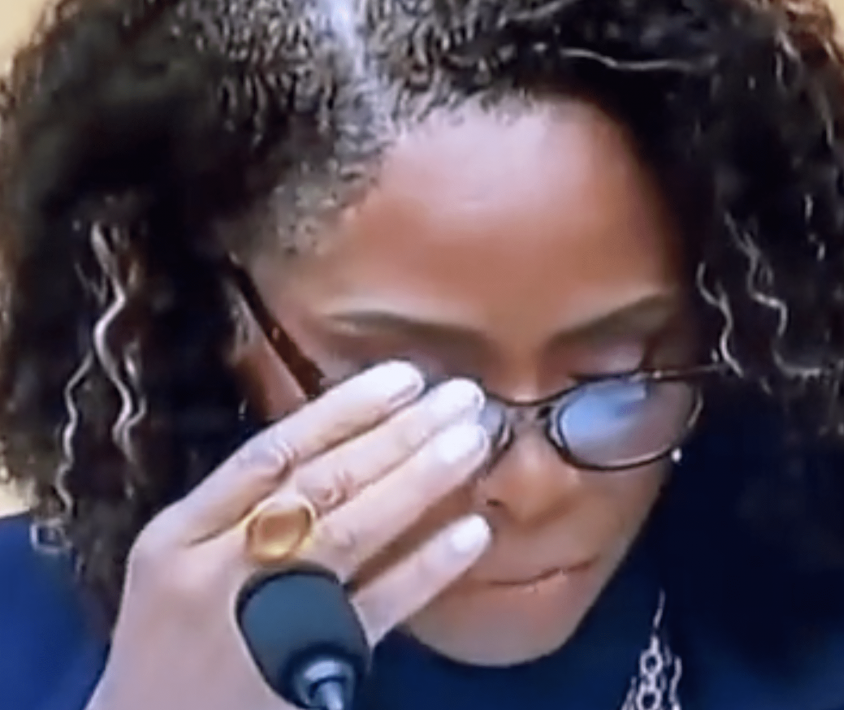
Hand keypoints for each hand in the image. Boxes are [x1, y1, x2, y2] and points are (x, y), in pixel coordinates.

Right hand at [87, 362, 494, 709]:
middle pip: (319, 484)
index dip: (343, 409)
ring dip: (420, 481)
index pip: (271, 452)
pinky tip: (472, 533)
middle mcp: (217, 565)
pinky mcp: (307, 663)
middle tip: (462, 398)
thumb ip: (244, 509)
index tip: (404, 375)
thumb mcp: (183, 563)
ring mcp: (263, 614)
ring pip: (351, 533)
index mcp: (180, 532)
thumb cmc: (177, 639)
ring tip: (472, 443)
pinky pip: (379, 606)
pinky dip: (428, 566)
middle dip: (398, 435)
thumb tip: (349, 441)